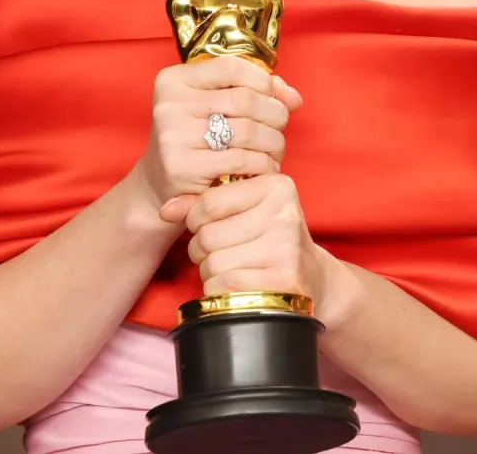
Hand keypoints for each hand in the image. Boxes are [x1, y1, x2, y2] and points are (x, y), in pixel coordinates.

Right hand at [128, 55, 303, 226]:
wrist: (161, 188)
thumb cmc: (197, 143)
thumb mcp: (216, 108)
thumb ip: (256, 93)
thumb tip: (294, 97)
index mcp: (175, 80)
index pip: (231, 66)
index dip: (263, 81)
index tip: (271, 99)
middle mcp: (170, 103)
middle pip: (245, 99)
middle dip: (275, 115)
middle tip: (279, 130)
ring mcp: (173, 135)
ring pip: (248, 130)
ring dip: (273, 143)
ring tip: (275, 151)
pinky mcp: (181, 166)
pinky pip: (241, 159)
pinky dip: (263, 164)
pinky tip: (265, 167)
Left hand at [184, 174, 340, 304]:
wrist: (311, 276)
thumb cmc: (269, 238)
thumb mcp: (245, 209)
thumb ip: (203, 203)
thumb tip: (165, 209)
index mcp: (276, 186)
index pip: (209, 202)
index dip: (196, 219)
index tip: (210, 225)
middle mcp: (284, 214)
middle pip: (207, 236)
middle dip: (203, 250)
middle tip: (222, 251)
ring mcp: (286, 248)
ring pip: (212, 263)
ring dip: (211, 272)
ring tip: (233, 267)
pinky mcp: (282, 280)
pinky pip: (223, 286)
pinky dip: (220, 290)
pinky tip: (239, 284)